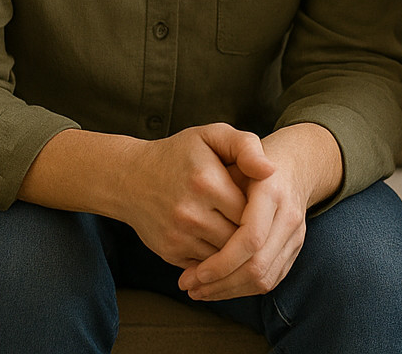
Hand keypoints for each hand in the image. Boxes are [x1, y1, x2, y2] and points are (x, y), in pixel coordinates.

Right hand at [119, 123, 275, 268]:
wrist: (130, 178)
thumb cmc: (179, 154)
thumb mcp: (212, 135)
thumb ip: (245, 147)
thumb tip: (271, 171)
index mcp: (206, 182)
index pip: (253, 211)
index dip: (263, 209)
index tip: (262, 200)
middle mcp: (190, 213)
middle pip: (241, 238)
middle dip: (252, 232)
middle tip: (257, 220)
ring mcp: (178, 236)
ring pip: (226, 256)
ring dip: (237, 248)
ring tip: (240, 229)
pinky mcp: (170, 253)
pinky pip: (208, 265)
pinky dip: (218, 258)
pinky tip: (221, 241)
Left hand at [178, 122, 342, 300]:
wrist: (290, 166)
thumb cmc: (248, 160)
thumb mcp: (235, 145)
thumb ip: (242, 149)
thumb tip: (256, 173)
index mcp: (273, 193)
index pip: (251, 238)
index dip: (222, 262)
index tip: (194, 272)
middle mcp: (289, 217)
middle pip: (258, 266)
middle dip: (221, 283)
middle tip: (189, 286)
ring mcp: (295, 235)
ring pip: (264, 278)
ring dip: (229, 290)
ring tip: (198, 290)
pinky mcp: (293, 249)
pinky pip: (270, 280)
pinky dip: (242, 289)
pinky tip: (217, 287)